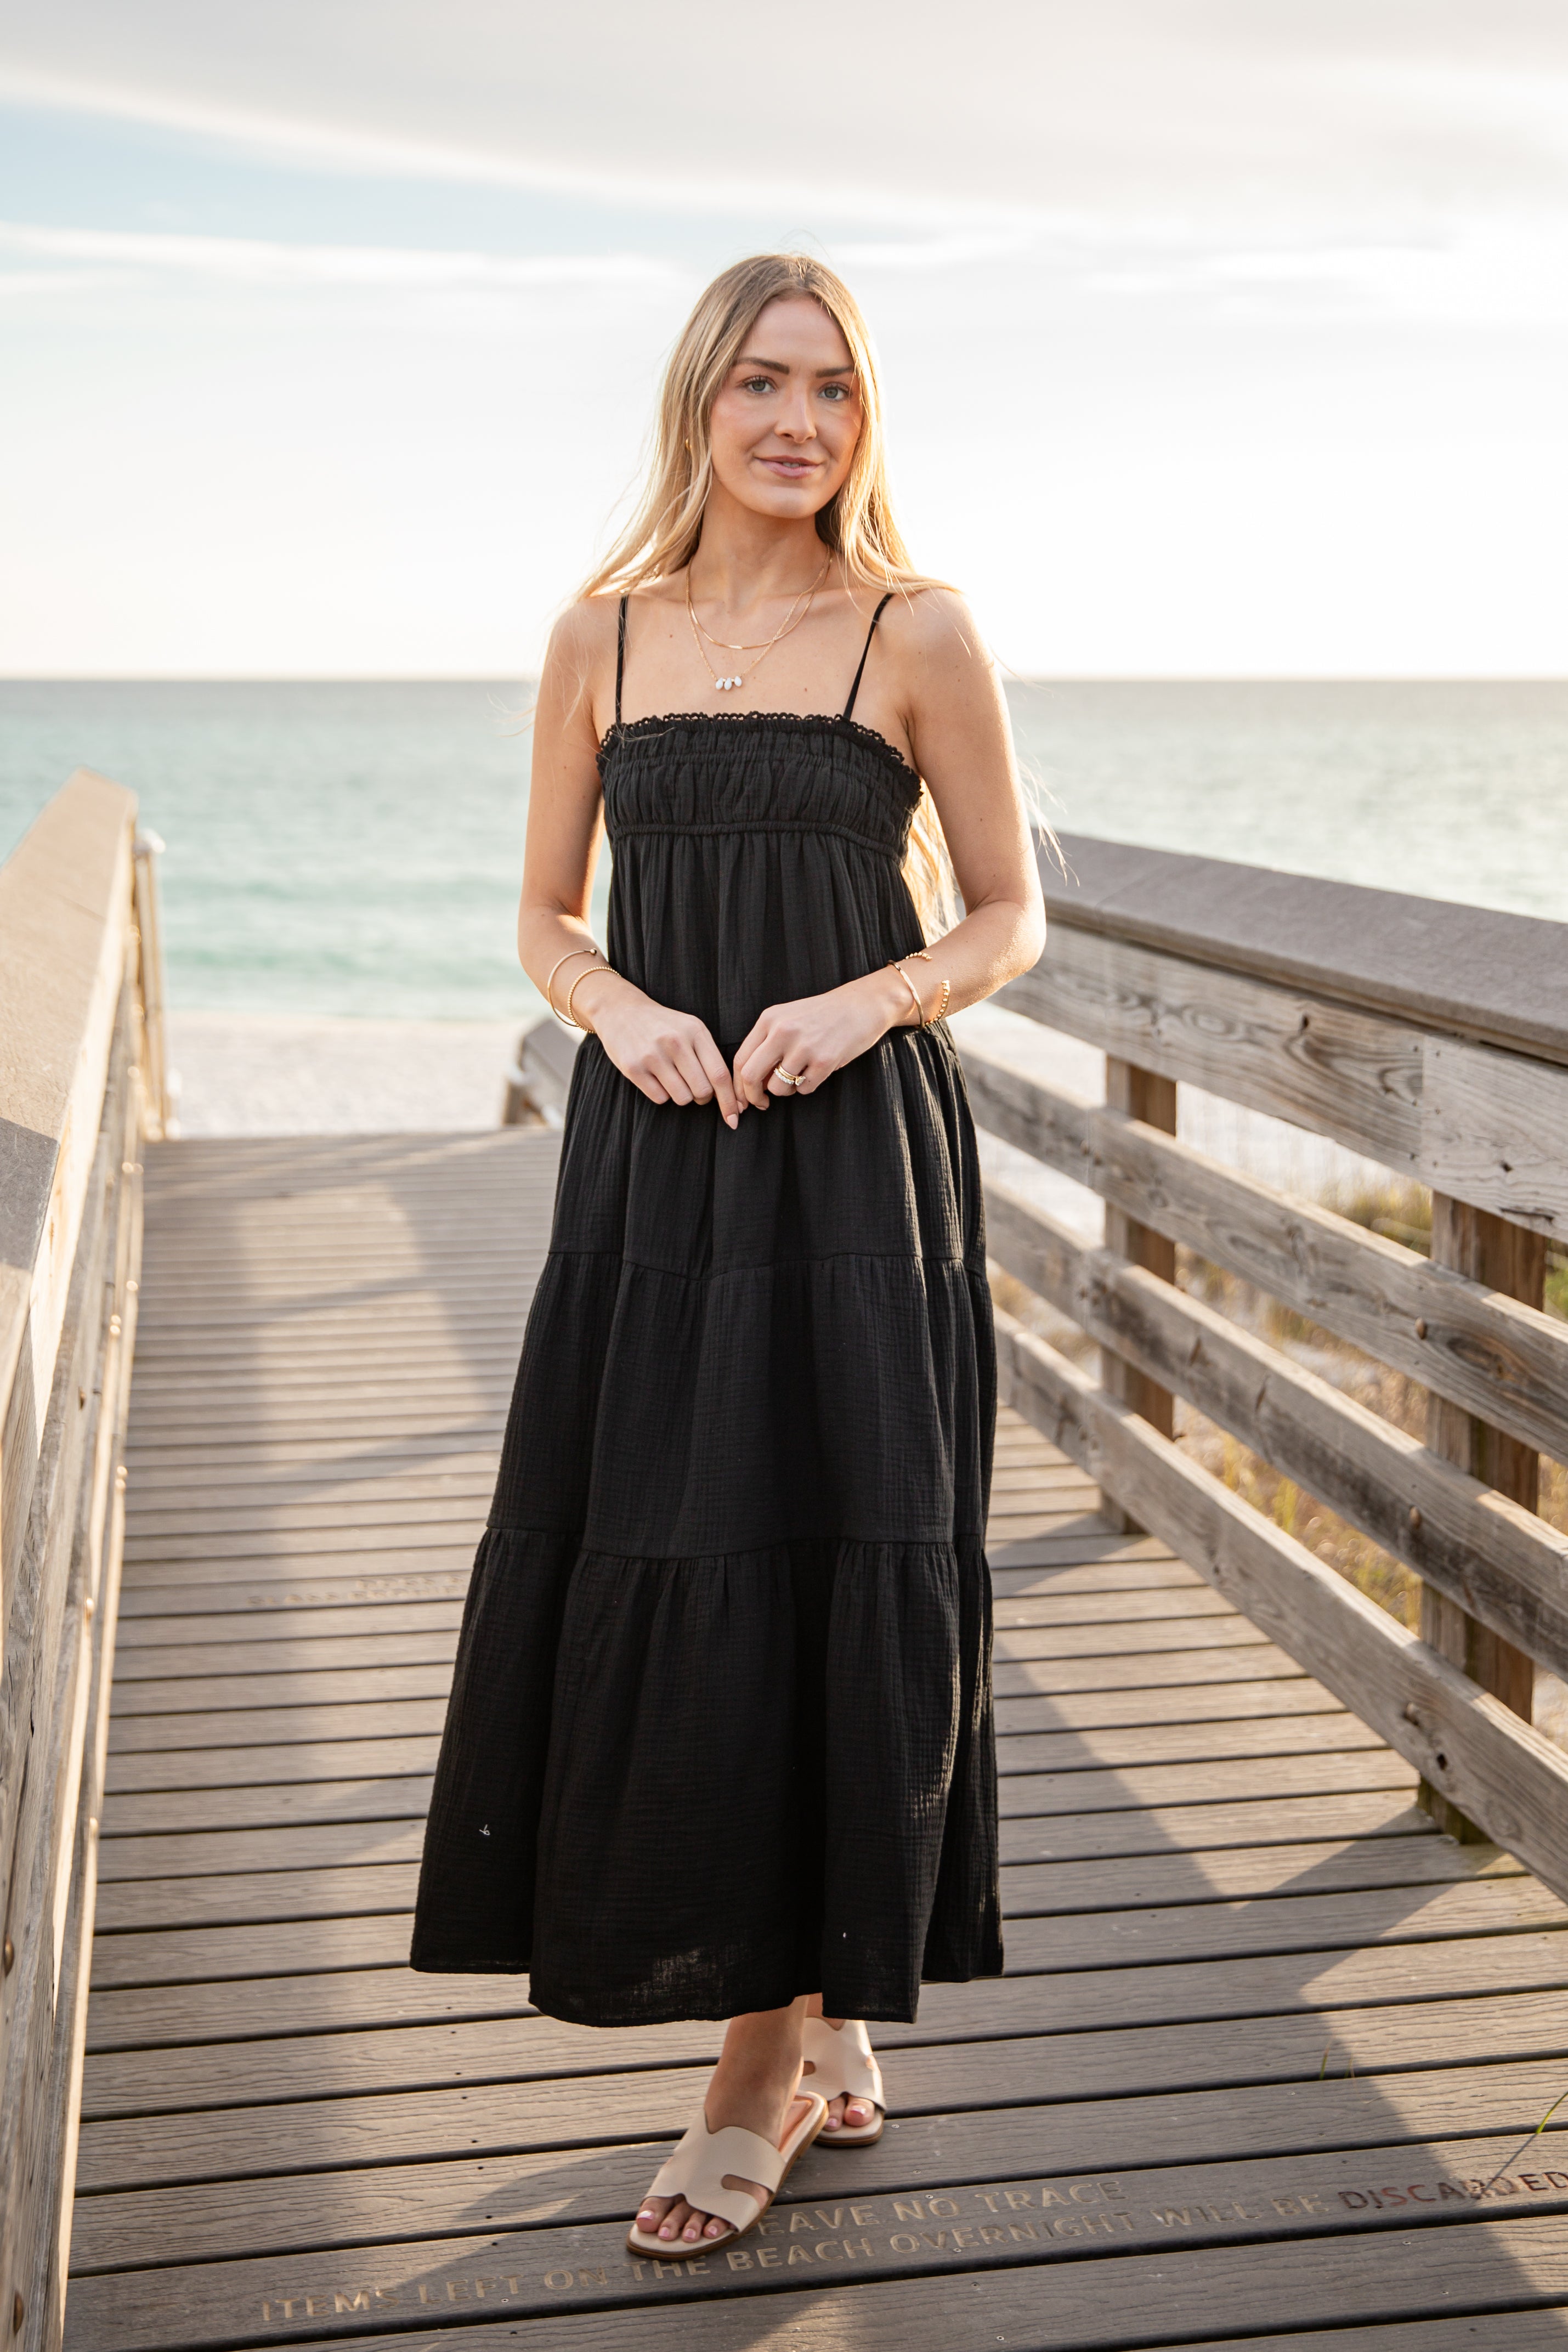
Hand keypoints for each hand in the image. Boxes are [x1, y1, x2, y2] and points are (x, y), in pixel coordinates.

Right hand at [578, 972, 743, 1127]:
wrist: (621, 1010)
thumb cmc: (664, 1026)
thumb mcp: (691, 1029)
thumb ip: (710, 1058)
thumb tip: (732, 1099)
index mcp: (695, 1031)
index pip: (720, 1074)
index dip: (729, 1101)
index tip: (734, 1119)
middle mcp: (675, 1042)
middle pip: (702, 1091)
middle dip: (702, 1097)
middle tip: (693, 1086)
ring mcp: (652, 1055)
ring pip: (682, 1098)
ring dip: (681, 1095)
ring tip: (672, 1077)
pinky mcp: (633, 1067)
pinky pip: (659, 1098)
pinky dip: (661, 1093)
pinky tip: (654, 1077)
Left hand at [732, 970, 910, 1108]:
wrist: (861, 1005)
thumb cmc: (822, 1015)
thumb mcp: (787, 1018)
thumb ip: (766, 1044)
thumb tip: (749, 1084)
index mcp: (768, 1019)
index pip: (740, 1059)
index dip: (738, 1085)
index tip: (742, 1099)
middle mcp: (782, 1032)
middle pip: (751, 1076)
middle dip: (752, 1097)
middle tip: (760, 1104)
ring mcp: (803, 1047)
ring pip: (777, 1088)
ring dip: (785, 1091)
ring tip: (799, 1076)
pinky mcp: (824, 1061)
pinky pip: (804, 1089)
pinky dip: (807, 1087)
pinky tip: (818, 1070)